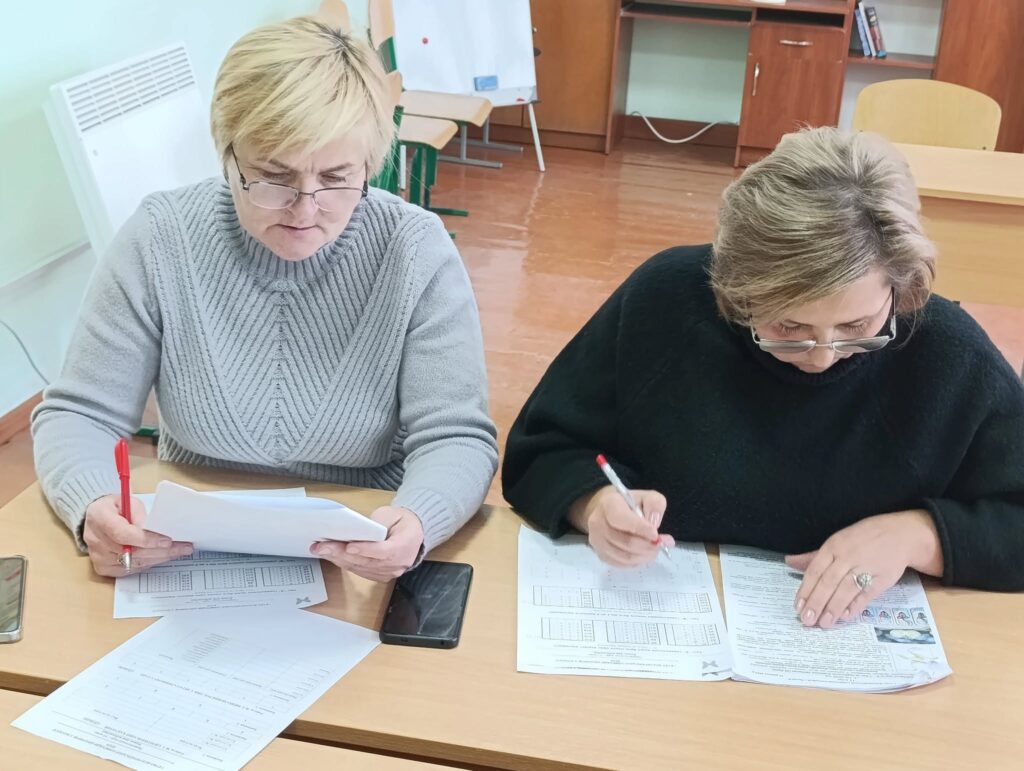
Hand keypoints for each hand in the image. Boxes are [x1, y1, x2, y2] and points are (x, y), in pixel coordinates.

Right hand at [83, 494, 192, 576]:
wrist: (95, 519)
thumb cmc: (114, 508)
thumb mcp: (126, 501)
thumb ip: (138, 514)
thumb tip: (152, 529)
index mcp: (99, 518)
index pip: (123, 534)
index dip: (147, 539)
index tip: (167, 540)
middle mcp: (95, 540)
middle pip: (131, 552)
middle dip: (160, 551)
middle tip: (182, 547)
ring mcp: (98, 557)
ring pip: (133, 563)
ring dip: (158, 558)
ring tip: (178, 551)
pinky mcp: (103, 568)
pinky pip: (129, 570)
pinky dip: (148, 564)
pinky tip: (163, 557)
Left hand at [311, 506, 424, 581]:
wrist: (414, 534)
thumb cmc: (402, 521)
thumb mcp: (393, 514)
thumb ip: (377, 523)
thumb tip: (357, 530)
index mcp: (405, 546)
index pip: (384, 551)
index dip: (366, 550)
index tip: (349, 547)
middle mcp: (398, 564)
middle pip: (367, 561)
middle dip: (342, 553)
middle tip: (322, 546)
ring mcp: (389, 572)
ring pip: (361, 568)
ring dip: (339, 559)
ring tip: (321, 550)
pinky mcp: (380, 576)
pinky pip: (360, 571)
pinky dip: (345, 563)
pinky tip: (332, 556)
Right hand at [568, 485, 674, 567]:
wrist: (608, 512)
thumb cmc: (629, 504)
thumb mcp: (646, 497)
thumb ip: (655, 505)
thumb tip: (654, 524)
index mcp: (608, 504)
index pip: (622, 520)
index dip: (641, 529)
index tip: (656, 534)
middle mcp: (597, 523)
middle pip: (625, 542)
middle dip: (647, 546)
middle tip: (659, 544)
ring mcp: (597, 541)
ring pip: (625, 557)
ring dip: (644, 556)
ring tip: (654, 549)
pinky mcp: (601, 555)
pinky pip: (622, 564)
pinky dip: (637, 562)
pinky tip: (643, 554)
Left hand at [786, 510, 942, 628]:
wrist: (899, 534)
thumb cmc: (862, 539)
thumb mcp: (836, 542)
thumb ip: (813, 557)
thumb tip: (789, 562)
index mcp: (833, 546)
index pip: (815, 571)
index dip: (805, 590)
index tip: (798, 607)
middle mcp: (848, 556)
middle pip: (828, 582)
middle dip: (816, 603)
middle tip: (807, 620)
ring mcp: (866, 567)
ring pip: (846, 590)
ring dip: (833, 608)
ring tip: (824, 623)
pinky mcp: (883, 578)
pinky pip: (866, 594)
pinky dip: (855, 606)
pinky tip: (845, 617)